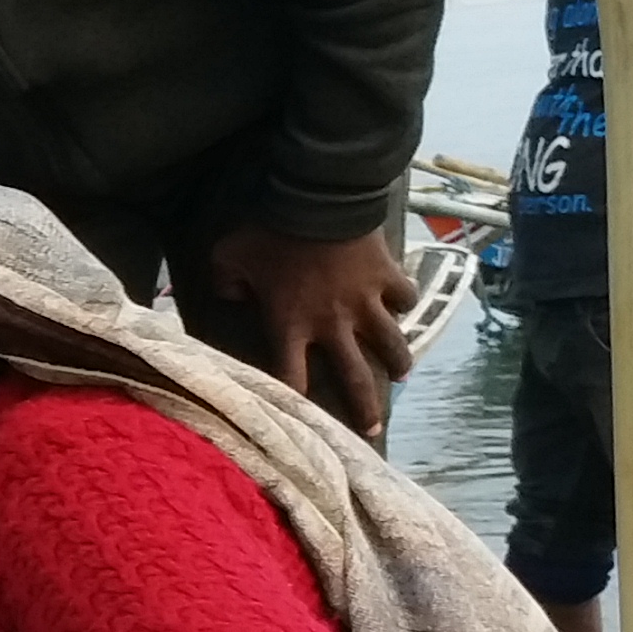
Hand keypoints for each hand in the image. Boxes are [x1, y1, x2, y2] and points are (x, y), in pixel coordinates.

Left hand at [204, 223, 410, 440]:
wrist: (321, 199)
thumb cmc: (269, 231)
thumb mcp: (228, 256)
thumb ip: (225, 283)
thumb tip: (231, 297)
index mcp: (290, 325)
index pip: (291, 377)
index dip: (295, 400)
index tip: (302, 421)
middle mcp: (333, 323)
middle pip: (353, 377)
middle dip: (364, 407)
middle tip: (372, 432)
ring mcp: (366, 302)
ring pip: (392, 344)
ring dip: (399, 362)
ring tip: (402, 376)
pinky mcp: (389, 277)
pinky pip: (406, 298)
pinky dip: (407, 304)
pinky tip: (406, 309)